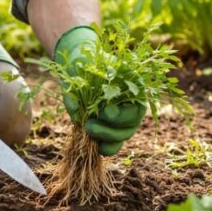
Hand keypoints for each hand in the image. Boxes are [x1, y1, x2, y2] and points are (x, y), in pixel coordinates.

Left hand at [54, 25, 145, 155]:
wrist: (80, 63)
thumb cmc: (86, 62)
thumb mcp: (82, 68)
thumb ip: (80, 86)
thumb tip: (75, 112)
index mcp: (133, 87)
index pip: (136, 107)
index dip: (121, 115)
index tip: (105, 112)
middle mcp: (131, 105)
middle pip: (130, 127)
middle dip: (109, 131)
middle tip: (89, 126)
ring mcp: (122, 119)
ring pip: (121, 137)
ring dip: (106, 140)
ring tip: (87, 131)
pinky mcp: (109, 128)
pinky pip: (112, 143)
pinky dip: (104, 147)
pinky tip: (94, 146)